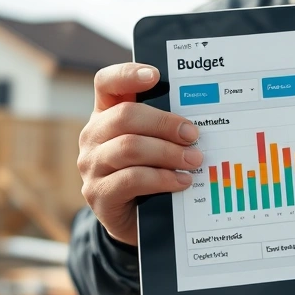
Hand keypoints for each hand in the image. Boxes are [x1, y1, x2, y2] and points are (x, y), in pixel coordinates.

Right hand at [77, 63, 202, 244]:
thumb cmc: (152, 171)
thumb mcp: (157, 144)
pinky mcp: (98, 194)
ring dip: (168, 152)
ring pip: (129, 147)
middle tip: (194, 134)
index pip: (107, 83)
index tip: (155, 76)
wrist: (137, 220)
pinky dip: (162, 178)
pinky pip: (131, 179)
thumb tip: (201, 118)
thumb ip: (166, 127)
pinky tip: (182, 181)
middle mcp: (93, 136)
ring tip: (195, 160)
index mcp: (107, 114)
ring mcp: (92, 166)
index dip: (127, 75)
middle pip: (124, 116)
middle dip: (165, 123)